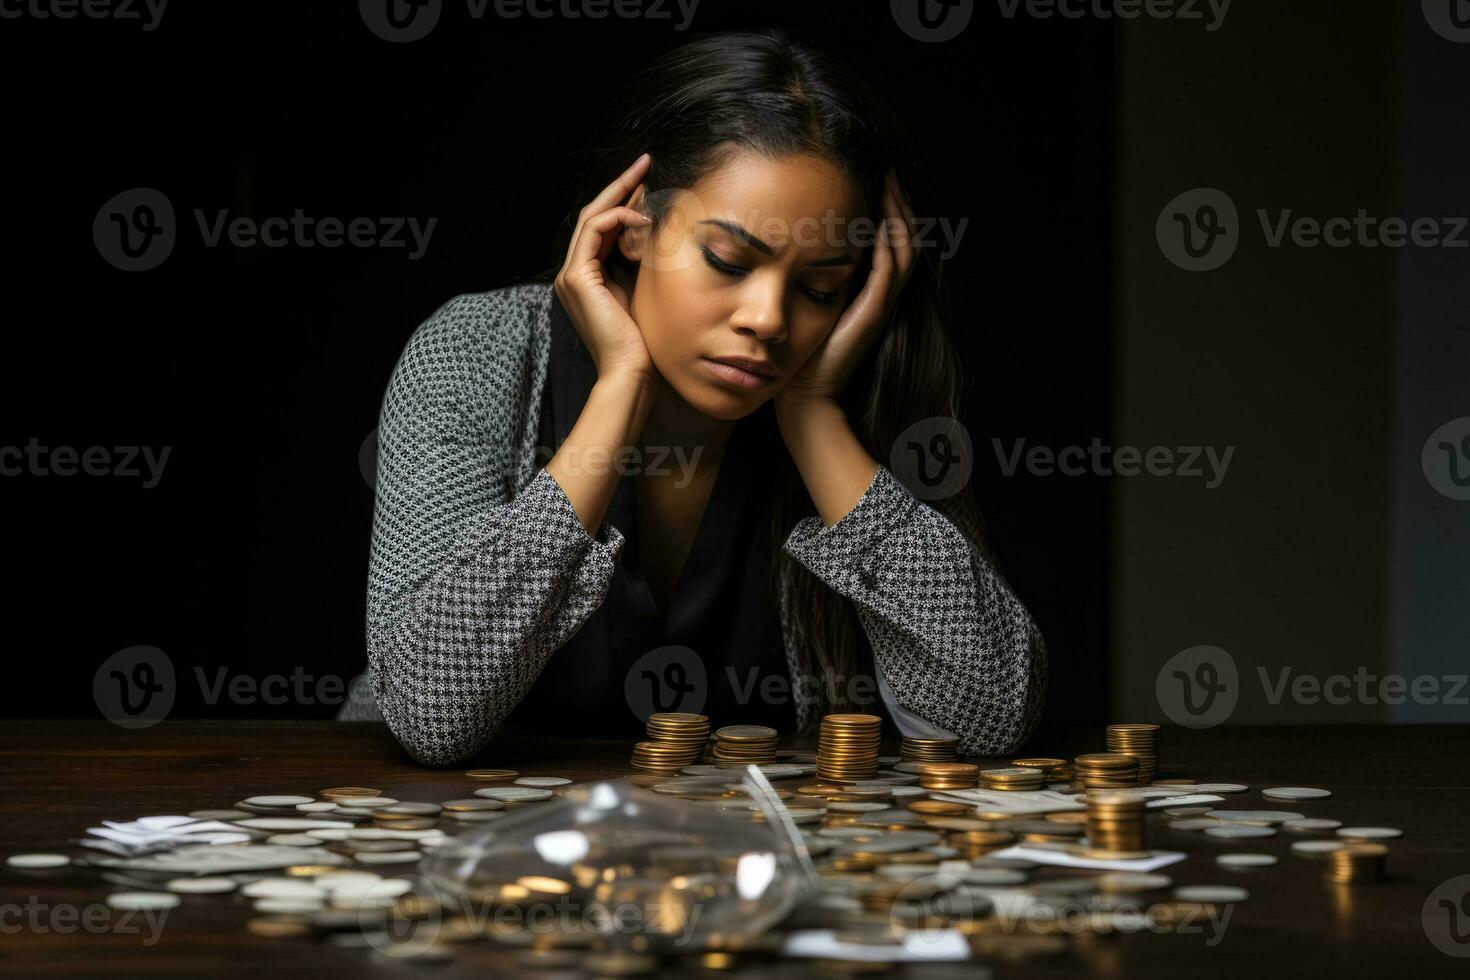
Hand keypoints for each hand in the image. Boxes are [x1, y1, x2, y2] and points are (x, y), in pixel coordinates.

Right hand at [553, 152, 658, 385]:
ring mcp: (571, 276)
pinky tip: (643, 217)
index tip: (648, 181)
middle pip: (595, 215)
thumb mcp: (643, 291)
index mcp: (587, 278)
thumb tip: (655, 231)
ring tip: (646, 177)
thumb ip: (640, 263)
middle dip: (621, 186)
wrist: (632, 372)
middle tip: (644, 162)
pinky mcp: (577, 277)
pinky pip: (595, 231)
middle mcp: (573, 274)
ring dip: (620, 195)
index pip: (603, 227)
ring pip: (592, 217)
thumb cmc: (644, 341)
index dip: (624, 201)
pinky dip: (618, 218)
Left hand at [775, 169, 920, 408]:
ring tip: (889, 184)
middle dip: (899, 204)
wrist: (806, 396)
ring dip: (897, 216)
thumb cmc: (802, 354)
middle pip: (905, 239)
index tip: (878, 178)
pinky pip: (888, 274)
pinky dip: (887, 247)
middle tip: (889, 170)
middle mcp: (883, 297)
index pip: (891, 242)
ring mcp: (881, 306)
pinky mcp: (872, 316)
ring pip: (903, 251)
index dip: (890, 210)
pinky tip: (879, 223)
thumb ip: (817, 278)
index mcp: (872, 292)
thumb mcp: (811, 305)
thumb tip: (802, 244)